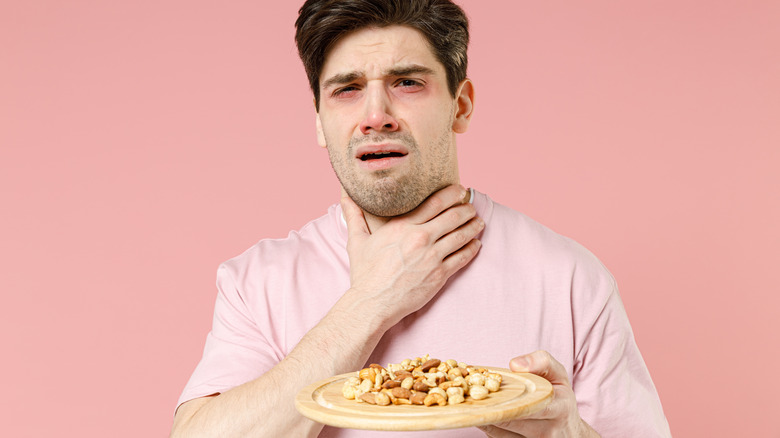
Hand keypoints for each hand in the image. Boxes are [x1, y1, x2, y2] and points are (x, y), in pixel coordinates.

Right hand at [340, 184, 483, 325]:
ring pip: (461, 236)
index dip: (451, 193)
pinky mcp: (439, 275)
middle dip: (466, 209)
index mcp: (403, 226)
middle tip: (472, 206)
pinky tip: (476, 244)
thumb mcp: (357, 241)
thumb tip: (344, 197)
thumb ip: (354, 216)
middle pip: (453, 217)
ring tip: (479, 222)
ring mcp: (432, 257)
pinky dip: (472, 249)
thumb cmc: (365, 274)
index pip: (434, 203)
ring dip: (473, 227)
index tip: (460, 189)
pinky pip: (462, 258)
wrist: (373, 304)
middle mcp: (420, 238)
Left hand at [478, 351, 599, 437]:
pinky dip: (488, 426)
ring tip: (471, 403)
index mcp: (558, 408)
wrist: (569, 431)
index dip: (505, 397)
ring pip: (499, 432)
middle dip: (488, 406)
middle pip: (509, 419)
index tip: (486, 387)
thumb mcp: (558, 375)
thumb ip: (541, 362)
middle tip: (468, 394)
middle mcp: (547, 430)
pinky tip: (482, 414)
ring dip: (484, 417)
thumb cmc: (560, 399)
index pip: (529, 404)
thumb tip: (515, 365)